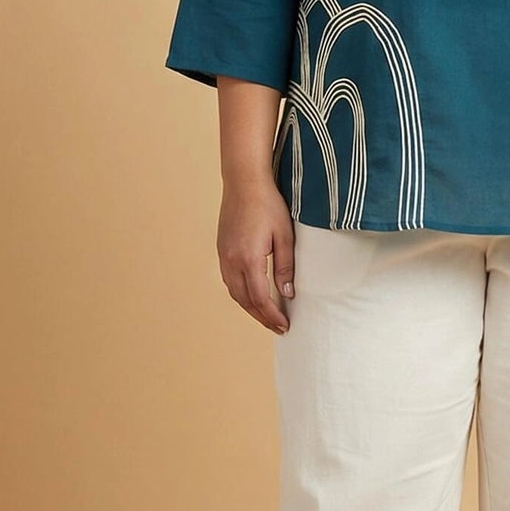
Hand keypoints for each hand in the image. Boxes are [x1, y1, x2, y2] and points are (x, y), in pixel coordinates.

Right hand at [216, 179, 295, 333]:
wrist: (244, 183)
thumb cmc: (268, 205)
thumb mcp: (285, 236)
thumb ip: (286, 267)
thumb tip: (287, 295)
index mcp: (249, 259)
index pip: (260, 299)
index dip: (272, 316)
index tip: (284, 326)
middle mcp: (232, 261)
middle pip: (245, 301)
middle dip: (261, 317)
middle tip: (278, 327)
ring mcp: (224, 256)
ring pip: (234, 293)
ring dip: (250, 308)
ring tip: (267, 316)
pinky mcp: (222, 250)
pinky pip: (229, 280)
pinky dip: (241, 294)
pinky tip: (252, 295)